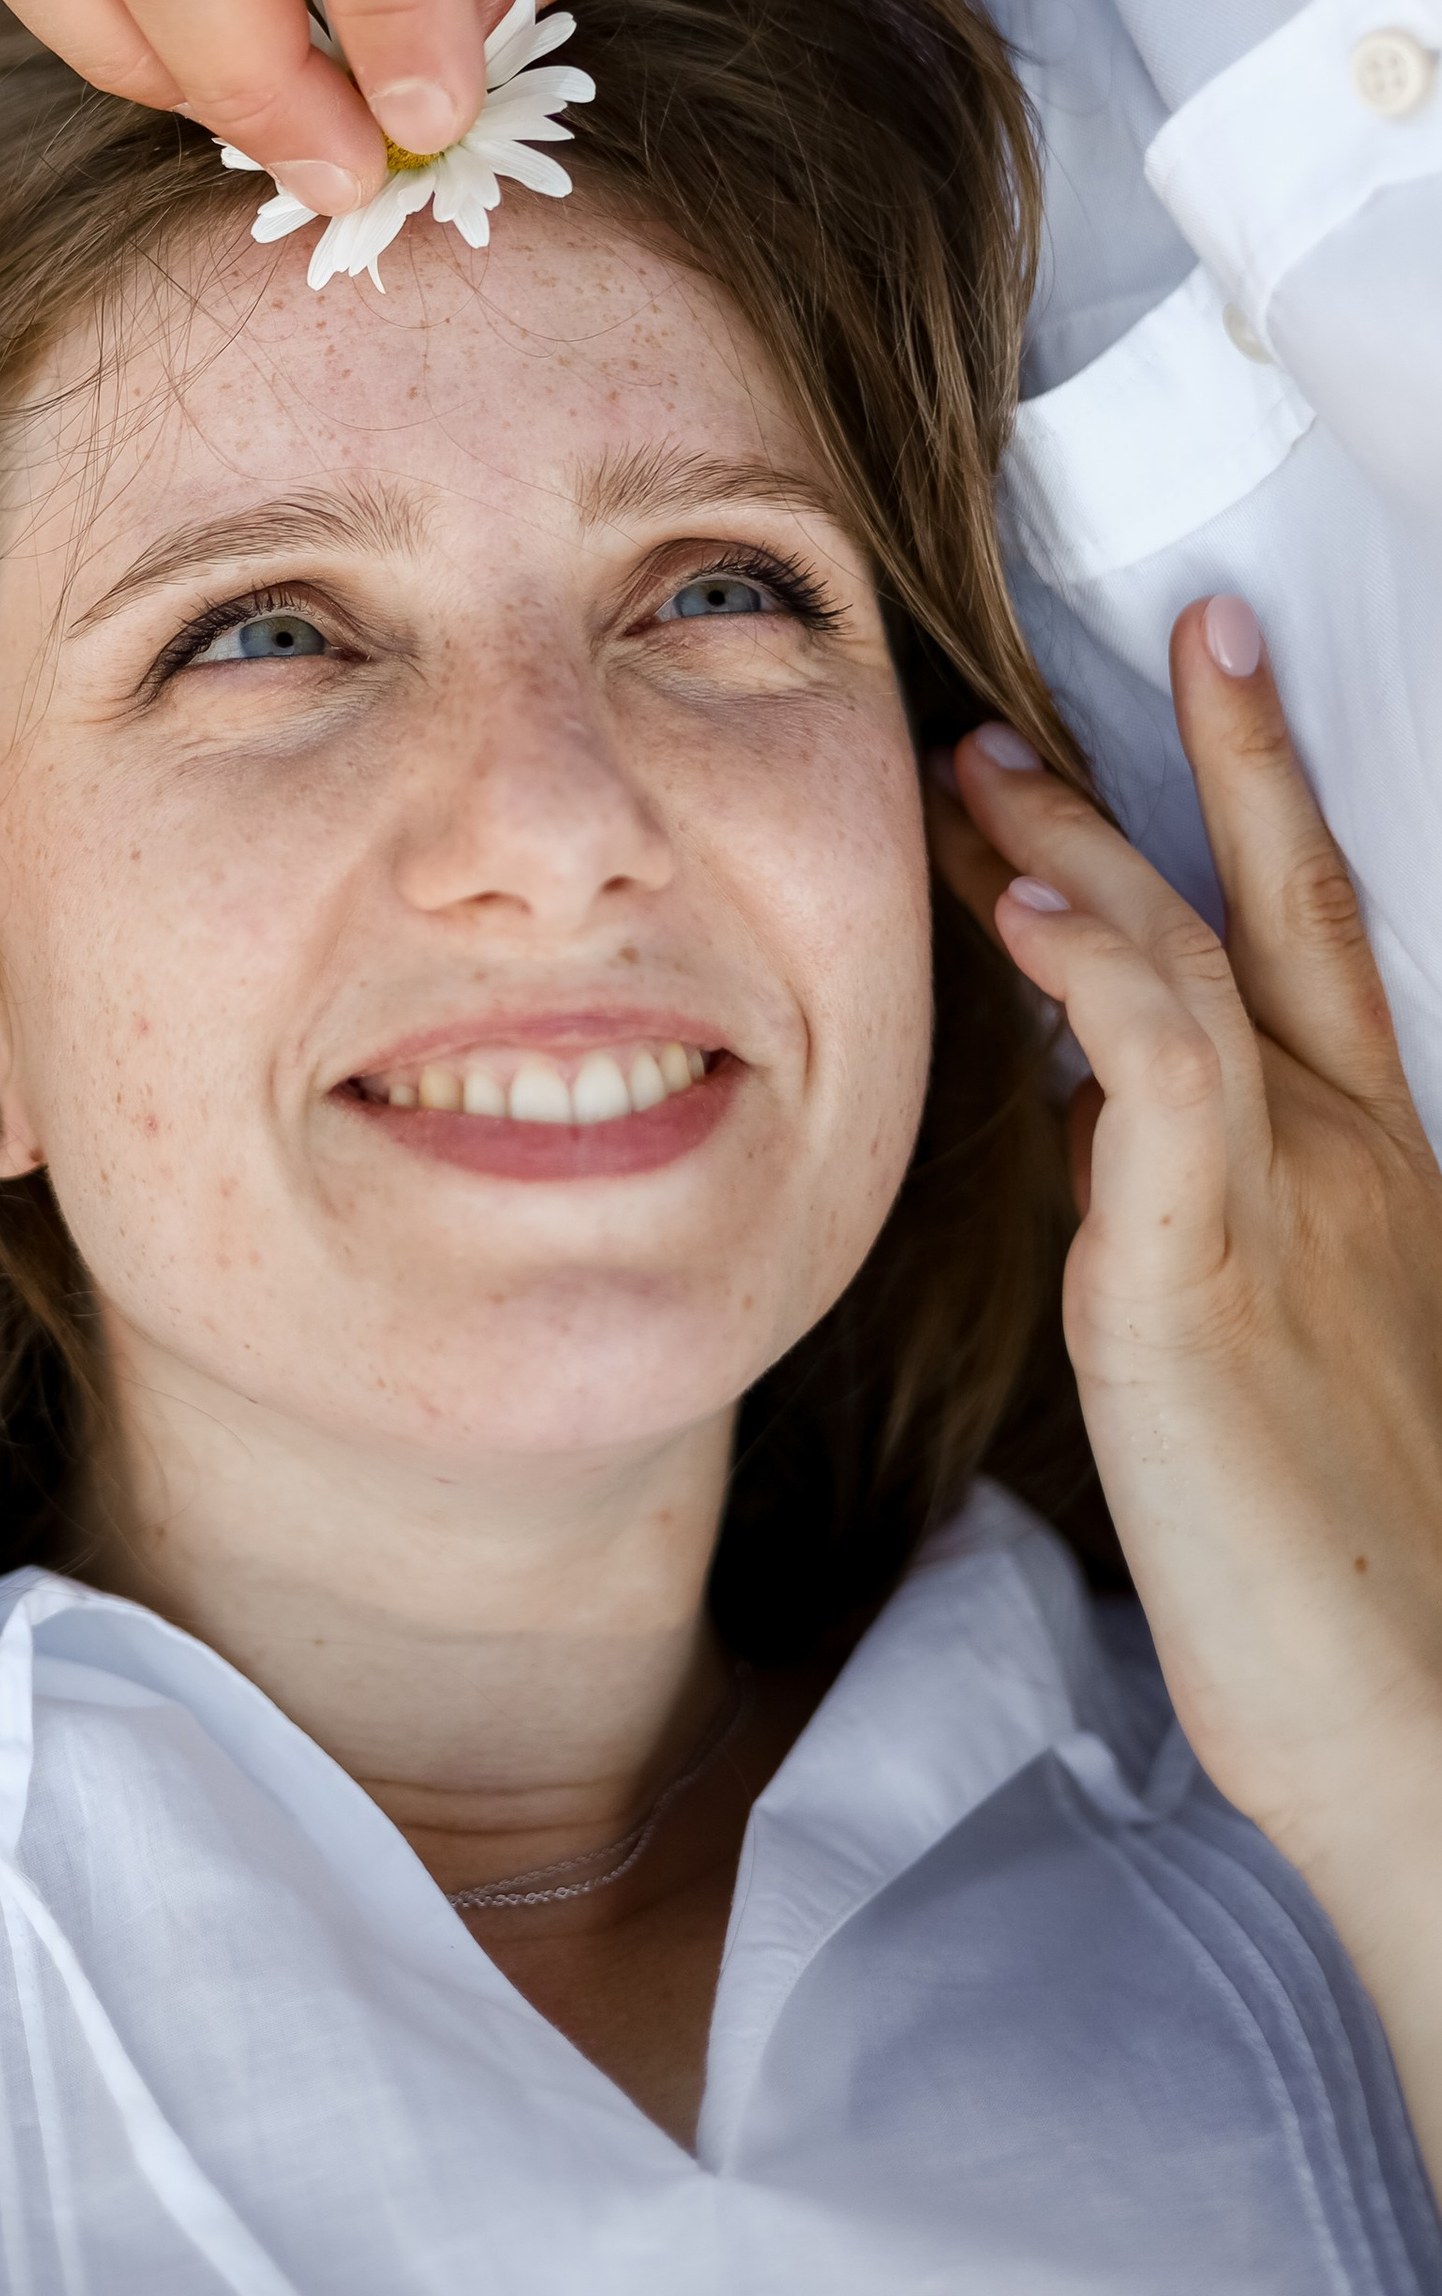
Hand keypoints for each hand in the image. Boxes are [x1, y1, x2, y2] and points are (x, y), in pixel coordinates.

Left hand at [941, 599, 1441, 2151]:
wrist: (1427, 1729)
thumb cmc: (1338, 1564)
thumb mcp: (1254, 1333)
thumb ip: (1182, 1203)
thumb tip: (1085, 1106)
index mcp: (1372, 1168)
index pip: (1309, 935)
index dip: (1260, 789)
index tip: (1203, 668)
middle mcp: (1347, 1156)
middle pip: (1276, 899)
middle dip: (1209, 749)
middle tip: (1095, 653)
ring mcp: (1289, 1205)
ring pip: (1185, 956)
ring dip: (1077, 840)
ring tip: (984, 765)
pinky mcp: (1204, 1280)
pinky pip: (1155, 1076)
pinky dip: (1096, 969)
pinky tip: (1027, 908)